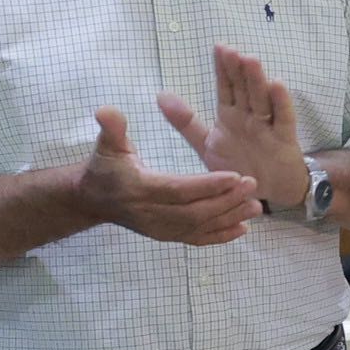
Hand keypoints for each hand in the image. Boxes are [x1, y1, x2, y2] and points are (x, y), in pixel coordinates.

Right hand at [75, 102, 264, 246]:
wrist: (92, 200)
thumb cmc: (103, 167)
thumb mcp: (106, 145)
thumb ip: (111, 128)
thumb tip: (106, 111)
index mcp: (140, 189)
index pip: (179, 190)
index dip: (208, 185)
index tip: (235, 175)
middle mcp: (151, 214)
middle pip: (195, 212)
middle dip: (227, 200)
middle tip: (253, 185)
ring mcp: (160, 229)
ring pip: (200, 227)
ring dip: (230, 217)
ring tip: (257, 206)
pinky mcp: (166, 236)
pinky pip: (196, 239)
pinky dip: (221, 236)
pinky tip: (243, 229)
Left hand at [201, 46, 310, 209]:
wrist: (263, 196)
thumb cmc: (236, 166)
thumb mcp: (206, 145)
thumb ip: (186, 122)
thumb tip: (160, 95)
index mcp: (230, 115)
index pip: (226, 87)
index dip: (222, 68)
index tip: (219, 47)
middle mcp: (249, 116)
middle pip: (243, 89)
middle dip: (237, 70)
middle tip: (230, 50)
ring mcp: (267, 126)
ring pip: (261, 99)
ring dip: (256, 80)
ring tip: (250, 60)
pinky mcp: (284, 140)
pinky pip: (282, 119)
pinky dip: (281, 102)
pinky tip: (276, 84)